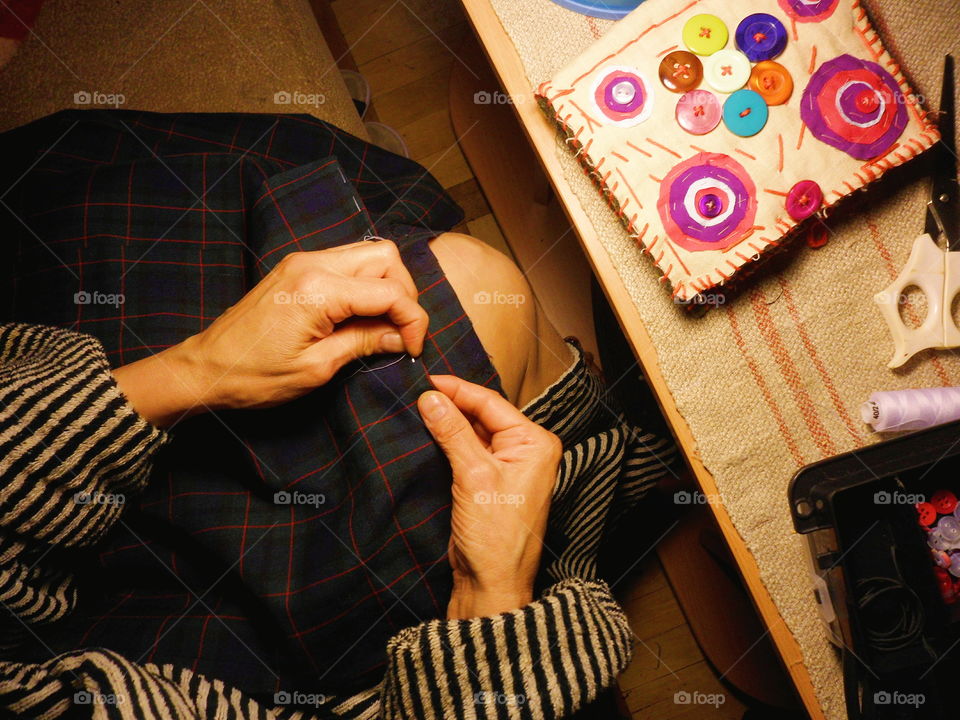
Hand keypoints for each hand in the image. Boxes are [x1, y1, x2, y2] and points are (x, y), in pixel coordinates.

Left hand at [113, 240, 427, 425]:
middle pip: (386, 256)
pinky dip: (364, 283)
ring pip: (369, 254)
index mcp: (319, 288)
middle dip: (404, 293)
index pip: (390, 290)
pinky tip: (361, 315)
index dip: (413, 319)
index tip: (414, 348)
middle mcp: (313, 263)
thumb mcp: (318, 367)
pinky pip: (346, 263)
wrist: (207, 368)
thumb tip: (402, 336)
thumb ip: (365, 343)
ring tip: (384, 325)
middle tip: (401, 331)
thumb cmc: (256, 375)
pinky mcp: (297, 267)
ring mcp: (303, 261)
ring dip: (386, 285)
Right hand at [418, 375, 560, 618]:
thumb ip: (452, 432)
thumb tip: (430, 398)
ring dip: (447, 422)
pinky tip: (426, 432)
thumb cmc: (495, 536)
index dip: (457, 389)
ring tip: (415, 406)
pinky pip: (468, 451)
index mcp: (535, 443)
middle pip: (482, 415)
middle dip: (451, 403)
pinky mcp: (490, 482)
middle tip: (415, 391)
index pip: (491, 403)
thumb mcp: (473, 476)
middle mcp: (526, 450)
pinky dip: (448, 442)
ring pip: (473, 432)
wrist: (491, 584)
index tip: (425, 379)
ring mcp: (508, 466)